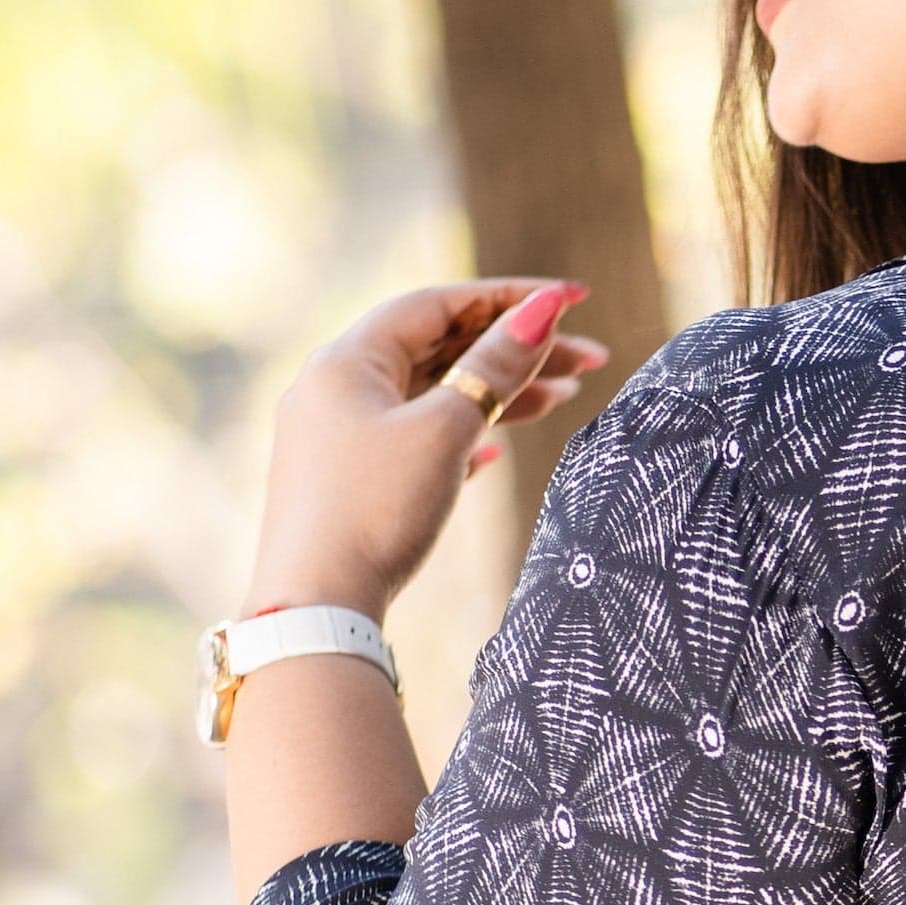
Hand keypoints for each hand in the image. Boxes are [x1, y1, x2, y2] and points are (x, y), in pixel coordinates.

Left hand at [243, 279, 609, 620]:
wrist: (316, 608)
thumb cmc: (375, 511)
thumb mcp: (444, 432)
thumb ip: (494, 369)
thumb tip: (542, 312)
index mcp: (347, 360)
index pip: (439, 304)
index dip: (510, 296)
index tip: (574, 299)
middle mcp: (336, 388)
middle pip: (439, 348)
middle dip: (515, 349)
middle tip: (589, 355)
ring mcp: (338, 436)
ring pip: (431, 394)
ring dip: (497, 392)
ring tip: (565, 395)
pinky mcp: (348, 481)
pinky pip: (414, 437)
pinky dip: (461, 433)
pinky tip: (495, 451)